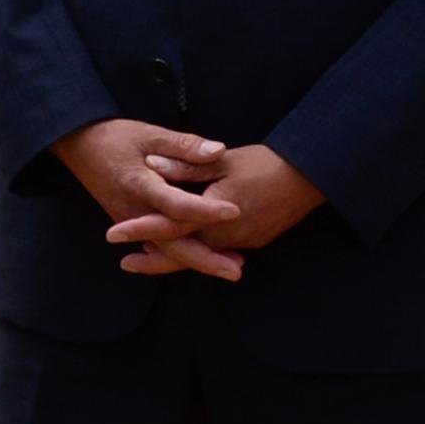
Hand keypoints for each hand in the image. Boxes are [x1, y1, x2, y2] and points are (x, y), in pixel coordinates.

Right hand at [54, 116, 244, 279]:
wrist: (79, 146)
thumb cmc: (115, 137)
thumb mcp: (149, 134)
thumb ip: (184, 145)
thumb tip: (218, 151)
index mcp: (139, 185)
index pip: (175, 204)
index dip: (205, 210)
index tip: (235, 211)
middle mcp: (133, 211)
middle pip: (170, 243)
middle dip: (204, 259)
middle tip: (236, 270)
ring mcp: (130, 221)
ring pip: (165, 250)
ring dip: (198, 261)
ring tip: (231, 268)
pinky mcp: (131, 224)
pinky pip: (159, 244)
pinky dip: (183, 254)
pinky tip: (208, 257)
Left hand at [103, 134, 322, 276]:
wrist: (311, 176)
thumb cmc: (267, 163)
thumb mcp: (223, 160)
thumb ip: (186, 165)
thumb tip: (151, 164)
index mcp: (217, 213)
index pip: (171, 225)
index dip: (140, 229)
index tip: (112, 233)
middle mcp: (230, 235)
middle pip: (184, 253)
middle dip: (154, 259)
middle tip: (125, 262)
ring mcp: (245, 242)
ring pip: (203, 255)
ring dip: (176, 256)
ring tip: (147, 257)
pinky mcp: (254, 241)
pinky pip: (220, 251)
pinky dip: (199, 251)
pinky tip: (185, 246)